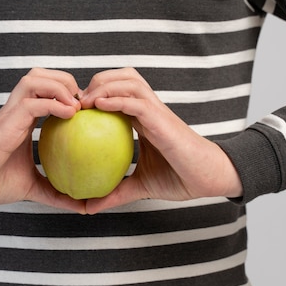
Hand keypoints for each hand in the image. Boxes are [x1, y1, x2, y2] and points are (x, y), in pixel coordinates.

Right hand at [0, 68, 85, 212]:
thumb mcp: (31, 187)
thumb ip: (55, 193)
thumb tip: (82, 207)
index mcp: (24, 119)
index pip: (48, 90)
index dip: (70, 93)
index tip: (88, 112)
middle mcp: (17, 110)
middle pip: (43, 75)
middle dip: (67, 80)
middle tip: (84, 104)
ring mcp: (10, 113)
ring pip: (35, 79)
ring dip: (60, 86)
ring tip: (77, 106)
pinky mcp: (6, 122)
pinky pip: (32, 102)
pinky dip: (53, 103)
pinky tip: (70, 114)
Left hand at [79, 68, 242, 213]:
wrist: (210, 179)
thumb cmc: (179, 178)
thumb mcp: (140, 186)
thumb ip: (116, 192)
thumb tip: (89, 208)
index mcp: (144, 118)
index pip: (118, 91)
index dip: (96, 92)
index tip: (75, 108)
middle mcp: (149, 109)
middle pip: (122, 77)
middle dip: (98, 81)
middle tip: (77, 101)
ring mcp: (157, 112)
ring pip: (129, 81)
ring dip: (104, 86)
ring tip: (84, 101)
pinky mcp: (162, 120)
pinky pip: (136, 102)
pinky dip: (116, 100)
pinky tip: (98, 105)